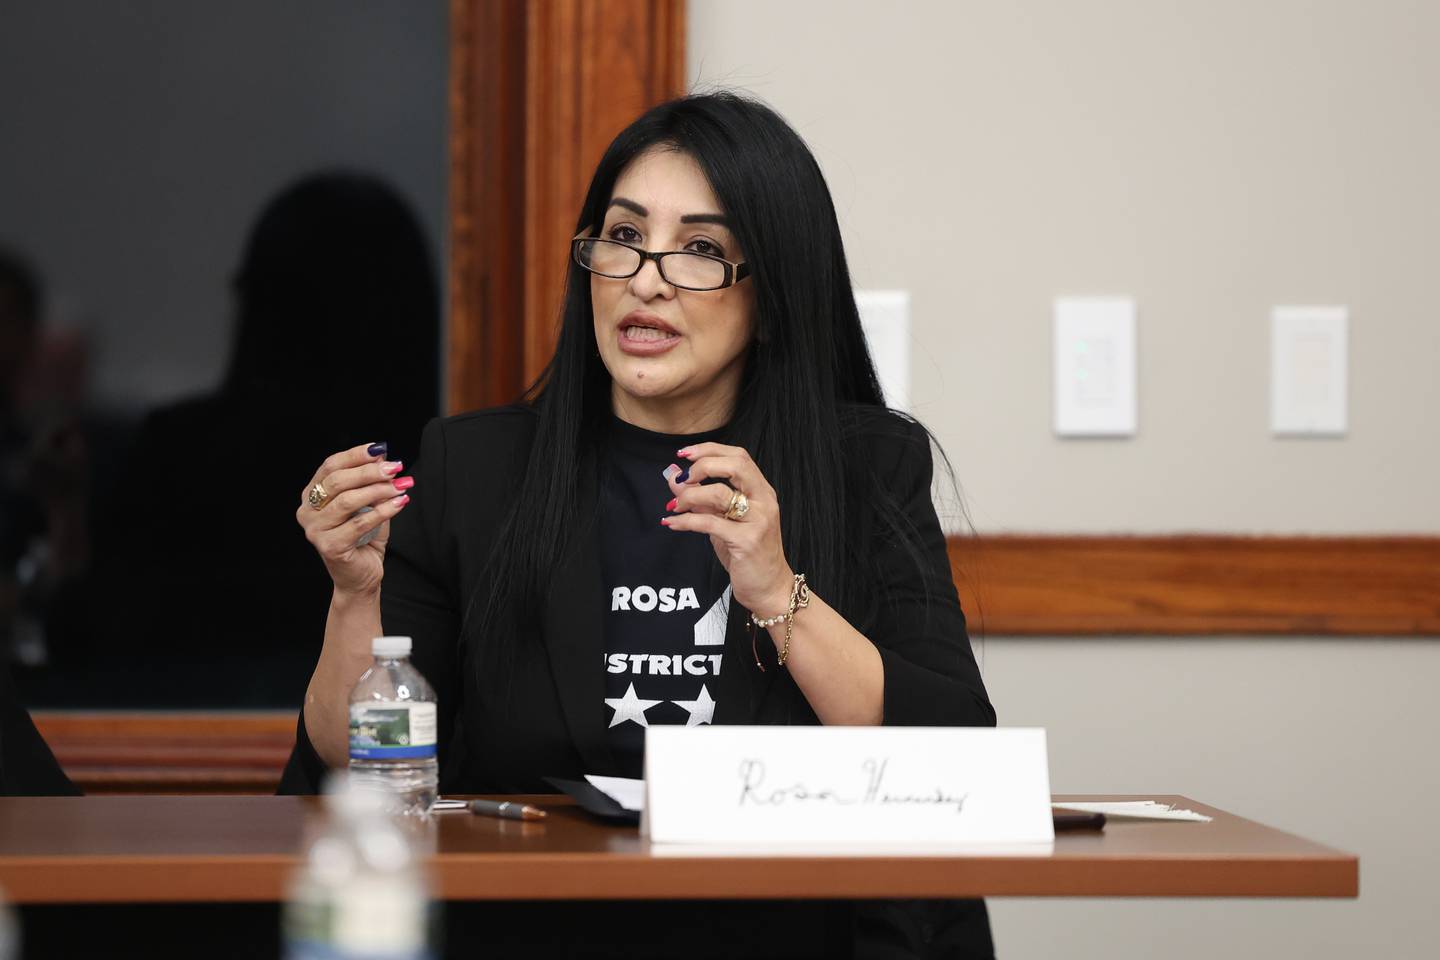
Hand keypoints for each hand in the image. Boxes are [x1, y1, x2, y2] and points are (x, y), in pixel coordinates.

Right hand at [296, 442, 413, 597]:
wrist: (361, 576)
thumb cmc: (364, 537)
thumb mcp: (368, 503)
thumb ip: (370, 481)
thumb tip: (383, 456)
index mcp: (311, 495)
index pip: (330, 466)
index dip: (355, 455)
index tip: (380, 449)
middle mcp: (307, 510)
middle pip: (338, 481)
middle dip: (369, 471)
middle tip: (395, 468)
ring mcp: (315, 530)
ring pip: (348, 500)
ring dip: (378, 490)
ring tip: (400, 487)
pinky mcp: (330, 546)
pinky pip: (359, 523)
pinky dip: (383, 511)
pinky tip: (400, 503)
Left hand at [661, 442, 793, 617]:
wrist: (770, 588)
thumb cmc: (747, 554)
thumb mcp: (723, 521)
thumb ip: (701, 498)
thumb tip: (674, 476)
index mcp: (762, 491)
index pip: (738, 456)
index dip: (709, 450)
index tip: (684, 454)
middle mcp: (764, 501)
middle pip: (735, 465)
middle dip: (703, 465)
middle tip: (682, 479)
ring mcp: (758, 521)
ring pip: (719, 493)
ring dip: (689, 496)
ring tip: (674, 506)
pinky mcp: (746, 541)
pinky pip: (708, 523)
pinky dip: (685, 521)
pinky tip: (672, 523)